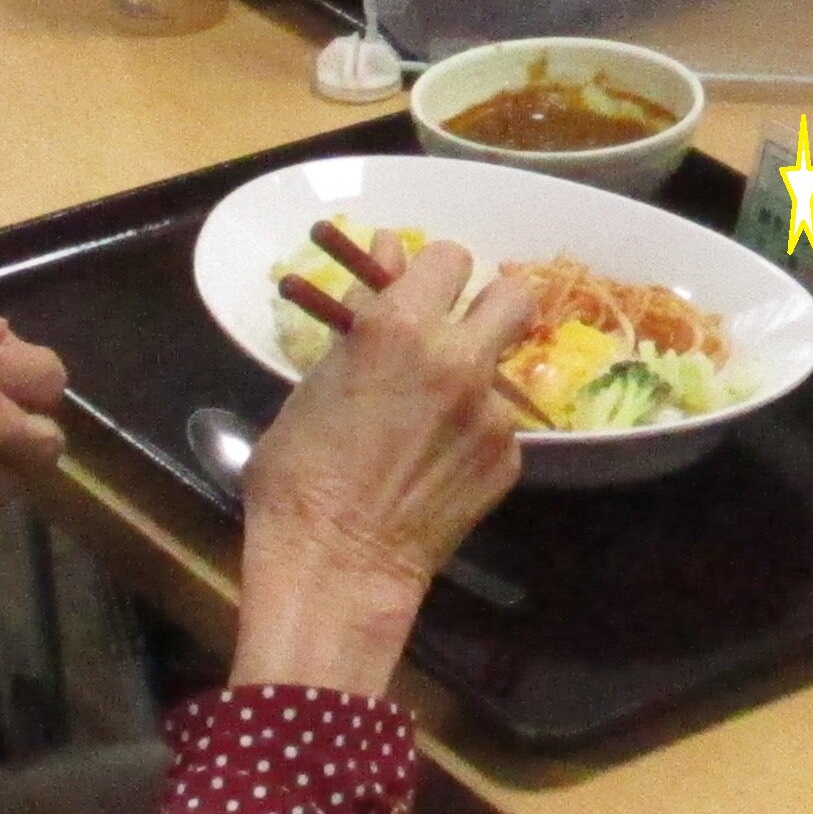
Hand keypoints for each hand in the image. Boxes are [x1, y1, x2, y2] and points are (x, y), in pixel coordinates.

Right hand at [230, 243, 552, 694]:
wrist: (334, 564)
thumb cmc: (298, 473)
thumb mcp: (317, 380)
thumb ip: (364, 312)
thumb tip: (388, 248)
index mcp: (400, 327)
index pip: (449, 257)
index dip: (433, 274)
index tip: (418, 296)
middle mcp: (459, 359)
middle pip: (514, 296)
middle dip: (489, 306)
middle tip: (458, 334)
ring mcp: (492, 411)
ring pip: (502, 369)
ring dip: (474, 382)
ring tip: (427, 425)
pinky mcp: (508, 458)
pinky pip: (499, 427)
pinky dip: (473, 436)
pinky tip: (435, 466)